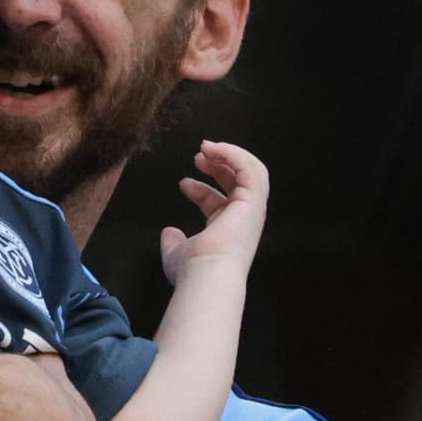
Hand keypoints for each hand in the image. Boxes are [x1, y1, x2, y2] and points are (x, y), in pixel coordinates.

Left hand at [160, 140, 268, 285]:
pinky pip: (250, 169)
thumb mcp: (176, 253)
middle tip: (198, 154)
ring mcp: (251, 209)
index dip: (200, 189)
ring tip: (206, 147)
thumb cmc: (192, 269)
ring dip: (229, 154)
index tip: (182, 183)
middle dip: (219, 164)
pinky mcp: (254, 200)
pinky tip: (214, 149)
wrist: (205, 273)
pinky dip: (234, 154)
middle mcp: (242, 219)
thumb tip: (168, 232)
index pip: (218, 201)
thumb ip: (173, 242)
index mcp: (227, 230)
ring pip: (251, 171)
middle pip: (237, 181)